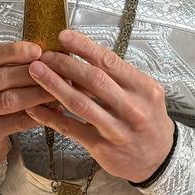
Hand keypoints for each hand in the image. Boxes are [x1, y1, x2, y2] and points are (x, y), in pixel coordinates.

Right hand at [0, 40, 56, 170]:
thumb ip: (5, 65)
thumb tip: (42, 53)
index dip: (15, 51)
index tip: (38, 50)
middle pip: (0, 77)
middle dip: (31, 72)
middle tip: (55, 69)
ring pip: (10, 99)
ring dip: (37, 93)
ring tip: (58, 88)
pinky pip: (16, 121)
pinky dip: (38, 114)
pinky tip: (53, 109)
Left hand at [26, 29, 174, 183]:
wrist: (160, 158)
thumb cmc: (148, 118)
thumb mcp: (145, 93)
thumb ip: (120, 77)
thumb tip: (86, 54)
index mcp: (143, 88)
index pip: (110, 62)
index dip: (85, 47)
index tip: (64, 36)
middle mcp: (132, 108)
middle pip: (93, 80)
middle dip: (65, 63)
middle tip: (45, 54)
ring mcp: (116, 130)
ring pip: (80, 103)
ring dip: (54, 85)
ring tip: (35, 71)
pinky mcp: (101, 148)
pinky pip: (70, 129)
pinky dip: (50, 117)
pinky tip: (34, 107)